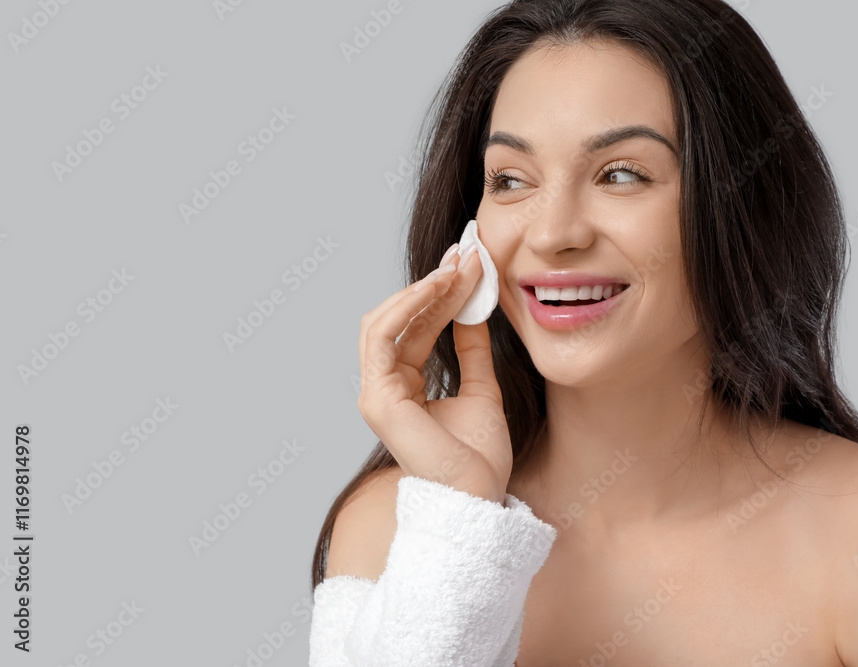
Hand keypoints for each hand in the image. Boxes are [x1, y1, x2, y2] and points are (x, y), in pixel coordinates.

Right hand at [357, 244, 510, 504]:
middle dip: (432, 283)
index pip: (416, 327)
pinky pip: (382, 339)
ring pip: (384, 321)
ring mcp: (376, 393)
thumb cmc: (479, 456)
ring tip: (455, 268)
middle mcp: (385, 387)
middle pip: (398, 319)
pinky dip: (407, 307)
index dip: (441, 293)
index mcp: (405, 386)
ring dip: (421, 290)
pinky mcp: (377, 398)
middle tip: (464, 254)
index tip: (469, 262)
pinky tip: (438, 288)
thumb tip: (473, 308)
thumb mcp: (481, 387)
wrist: (480, 494)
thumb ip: (473, 349)